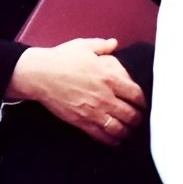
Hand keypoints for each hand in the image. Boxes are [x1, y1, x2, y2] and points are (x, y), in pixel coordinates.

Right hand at [7, 37, 145, 145]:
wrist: (38, 74)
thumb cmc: (60, 59)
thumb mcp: (84, 46)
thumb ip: (103, 46)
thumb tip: (114, 43)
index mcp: (109, 77)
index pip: (136, 94)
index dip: (144, 101)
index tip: (144, 103)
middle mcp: (105, 96)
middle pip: (131, 114)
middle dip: (138, 118)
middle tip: (140, 119)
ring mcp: (94, 111)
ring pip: (119, 128)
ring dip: (128, 132)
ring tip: (131, 132)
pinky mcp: (82, 121)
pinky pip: (101, 135)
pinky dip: (112, 140)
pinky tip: (116, 140)